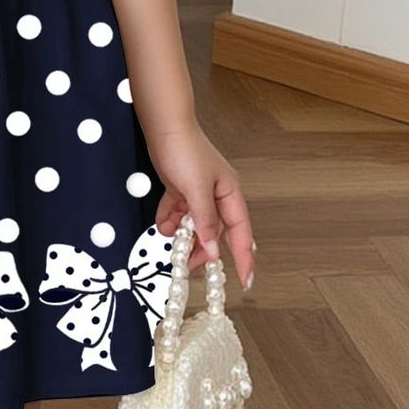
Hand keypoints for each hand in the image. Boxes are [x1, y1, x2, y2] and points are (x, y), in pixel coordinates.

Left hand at [146, 121, 255, 290]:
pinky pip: (178, 213)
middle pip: (216, 232)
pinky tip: (163, 223)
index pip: (241, 233)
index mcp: (230, 195)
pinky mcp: (180, 188)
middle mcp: (217, 196)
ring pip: (195, 225)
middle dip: (204, 249)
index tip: (245, 281)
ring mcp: (198, 192)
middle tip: (190, 265)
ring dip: (184, 236)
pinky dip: (170, 220)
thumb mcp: (196, 190)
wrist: (163, 126)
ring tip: (173, 244)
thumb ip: (205, 221)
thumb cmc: (185, 151)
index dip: (244, 258)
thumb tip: (214, 250)